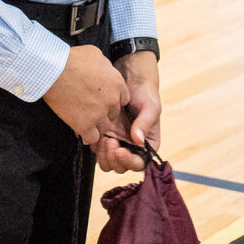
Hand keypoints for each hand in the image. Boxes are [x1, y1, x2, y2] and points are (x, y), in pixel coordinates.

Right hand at [42, 44, 129, 146]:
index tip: (101, 100)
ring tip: (83, 120)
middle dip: (104, 113)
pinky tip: (79, 129)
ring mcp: (99, 114)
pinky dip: (86, 136)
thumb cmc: (73, 59)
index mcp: (118, 84)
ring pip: (104, 127)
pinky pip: (92, 138)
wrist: (55, 70)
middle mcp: (112, 101)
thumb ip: (106, 67)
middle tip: (89, 109)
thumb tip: (104, 70)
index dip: (112, 100)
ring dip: (95, 125)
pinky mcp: (84, 125)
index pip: (123, 99)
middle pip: (113, 114)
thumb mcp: (97, 56)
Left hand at [96, 52, 161, 172]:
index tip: (121, 149)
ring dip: (102, 153)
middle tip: (110, 141)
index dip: (129, 161)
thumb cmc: (145, 91)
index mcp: (146, 144)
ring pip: (106, 160)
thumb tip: (137, 140)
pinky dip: (93, 142)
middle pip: (120, 166)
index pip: (139, 163)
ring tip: (103, 136)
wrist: (129, 77)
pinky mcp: (102, 134)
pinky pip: (95, 146)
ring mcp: (116, 141)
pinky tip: (93, 130)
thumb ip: (145, 123)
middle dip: (113, 158)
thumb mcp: (151, 106)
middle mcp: (131, 147)